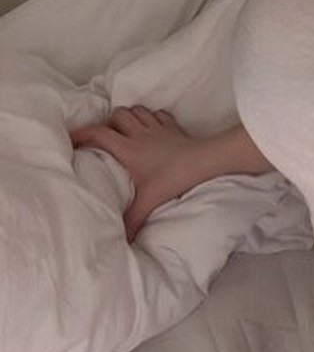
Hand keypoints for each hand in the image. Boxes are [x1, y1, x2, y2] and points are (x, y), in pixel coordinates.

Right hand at [70, 105, 199, 241]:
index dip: (81, 133)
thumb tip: (122, 241)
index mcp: (128, 149)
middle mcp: (140, 134)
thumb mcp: (148, 201)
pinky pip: (158, 114)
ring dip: (128, 117)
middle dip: (108, 122)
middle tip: (105, 136)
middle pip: (116, 115)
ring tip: (125, 130)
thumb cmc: (173, 178)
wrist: (203, 161)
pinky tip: (152, 129)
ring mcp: (157, 128)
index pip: (99, 134)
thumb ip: (132, 220)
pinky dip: (151, 117)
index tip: (70, 137)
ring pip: (137, 110)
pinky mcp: (173, 127)